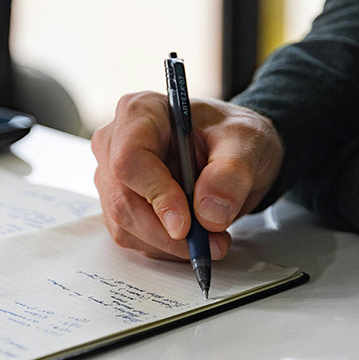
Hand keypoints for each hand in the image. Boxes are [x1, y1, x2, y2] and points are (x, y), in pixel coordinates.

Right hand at [91, 91, 283, 260]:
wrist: (232, 151)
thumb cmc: (231, 136)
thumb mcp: (247, 143)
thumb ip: (231, 174)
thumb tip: (209, 213)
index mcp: (140, 112)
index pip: (129, 159)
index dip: (155, 196)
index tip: (186, 225)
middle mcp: (115, 142)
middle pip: (122, 199)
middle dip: (167, 232)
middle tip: (211, 243)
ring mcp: (111, 175)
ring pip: (124, 225)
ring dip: (168, 243)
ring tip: (211, 238)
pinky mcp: (118, 203)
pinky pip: (131, 237)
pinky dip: (164, 247)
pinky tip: (192, 236)